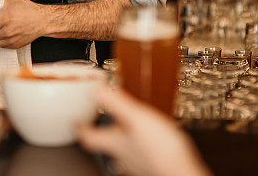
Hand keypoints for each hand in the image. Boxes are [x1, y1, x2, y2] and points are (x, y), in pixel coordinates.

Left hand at [79, 87, 209, 175]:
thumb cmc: (161, 149)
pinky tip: (150, 140)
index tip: (75, 121)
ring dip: (122, 138)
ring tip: (128, 126)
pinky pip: (141, 154)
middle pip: (104, 144)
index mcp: (115, 142)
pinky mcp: (152, 165)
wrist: (181, 172)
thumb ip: (116, 103)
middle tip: (100, 120)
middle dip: (101, 132)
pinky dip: (140, 145)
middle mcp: (123, 155)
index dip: (80, 128)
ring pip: (122, 150)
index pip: (89, 137)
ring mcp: (137, 163)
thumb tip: (95, 89)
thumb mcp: (137, 117)